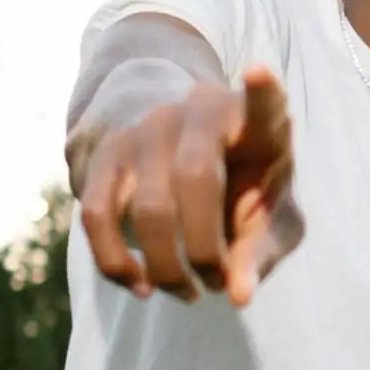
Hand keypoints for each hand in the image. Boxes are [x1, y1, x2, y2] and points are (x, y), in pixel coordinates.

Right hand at [78, 68, 303, 305]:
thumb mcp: (273, 220)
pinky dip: (116, 263)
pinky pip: (97, 215)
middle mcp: (197, 112)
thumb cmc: (247, 192)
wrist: (186, 160)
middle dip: (205, 251)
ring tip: (188, 293)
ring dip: (166, 267)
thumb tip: (236, 294)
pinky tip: (142, 287)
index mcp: (254, 122)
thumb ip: (262, 252)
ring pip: (145, 206)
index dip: (262, 93)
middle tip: (216, 284)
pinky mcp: (108, 154)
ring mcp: (147, 128)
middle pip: (195, 179)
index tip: (259, 74)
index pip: (263, 104)